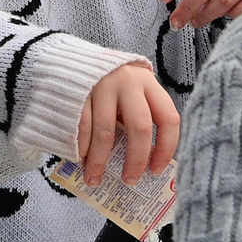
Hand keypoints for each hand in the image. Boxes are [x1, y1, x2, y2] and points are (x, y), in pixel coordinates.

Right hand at [78, 63, 178, 187]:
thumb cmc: (110, 87)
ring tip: (94, 179)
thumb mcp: (131, 94)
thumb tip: (146, 162)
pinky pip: (83, 127)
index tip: (156, 171)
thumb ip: (140, 118)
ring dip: (100, 161)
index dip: (166, 148)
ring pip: (106, 132)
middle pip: (140, 127)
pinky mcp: (79, 92)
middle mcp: (129, 82)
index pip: (168, 118)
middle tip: (129, 180)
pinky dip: (82, 148)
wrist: (72, 61)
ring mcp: (102, 85)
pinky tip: (81, 160)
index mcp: (149, 84)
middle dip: (136, 160)